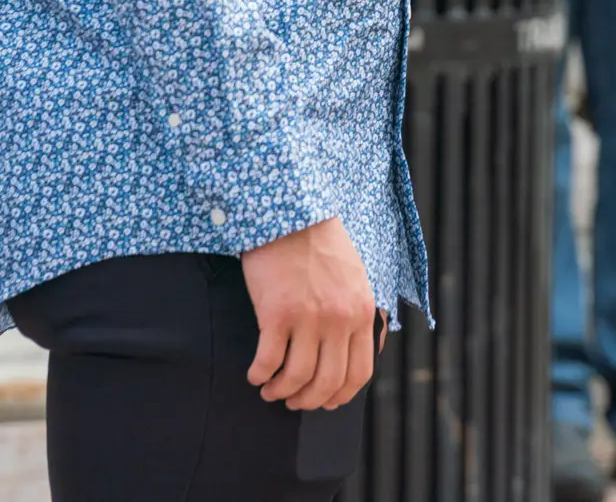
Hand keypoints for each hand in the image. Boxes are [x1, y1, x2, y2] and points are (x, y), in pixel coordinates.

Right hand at [242, 217, 380, 410]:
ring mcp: (308, 318)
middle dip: (309, 400)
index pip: (358, 373)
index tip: (324, 402)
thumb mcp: (354, 278)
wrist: (292, 213)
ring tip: (270, 390)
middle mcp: (339, 320)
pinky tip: (255, 374)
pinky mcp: (276, 313)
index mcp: (361, 313)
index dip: (339, 396)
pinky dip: (260, 374)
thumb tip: (352, 350)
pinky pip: (268, 361)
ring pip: (297, 377)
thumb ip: (356, 312)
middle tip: (293, 402)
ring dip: (281, 391)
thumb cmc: (320, 243)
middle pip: (327, 382)